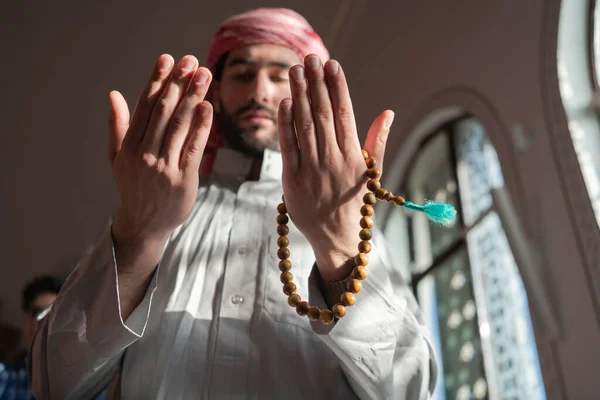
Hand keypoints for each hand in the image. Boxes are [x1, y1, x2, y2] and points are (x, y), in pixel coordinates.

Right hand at [108, 54, 212, 257]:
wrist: (144, 225)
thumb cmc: (134, 187)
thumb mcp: (118, 158)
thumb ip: (118, 126)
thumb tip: (114, 95)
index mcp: (129, 147)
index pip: (144, 107)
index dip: (156, 81)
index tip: (167, 60)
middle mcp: (144, 155)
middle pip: (163, 112)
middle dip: (177, 83)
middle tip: (190, 61)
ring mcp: (164, 168)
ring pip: (179, 126)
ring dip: (192, 97)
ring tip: (203, 75)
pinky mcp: (183, 180)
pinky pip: (193, 148)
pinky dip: (201, 127)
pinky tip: (207, 107)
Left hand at [277, 55, 393, 280]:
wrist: (337, 238)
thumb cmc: (354, 203)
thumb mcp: (371, 174)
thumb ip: (375, 141)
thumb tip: (387, 111)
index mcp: (353, 157)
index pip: (345, 114)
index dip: (338, 87)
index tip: (332, 65)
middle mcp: (333, 160)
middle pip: (324, 114)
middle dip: (316, 83)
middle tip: (310, 58)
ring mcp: (311, 170)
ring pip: (305, 125)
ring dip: (300, 95)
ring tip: (295, 70)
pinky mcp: (292, 180)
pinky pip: (288, 147)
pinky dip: (285, 124)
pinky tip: (285, 102)